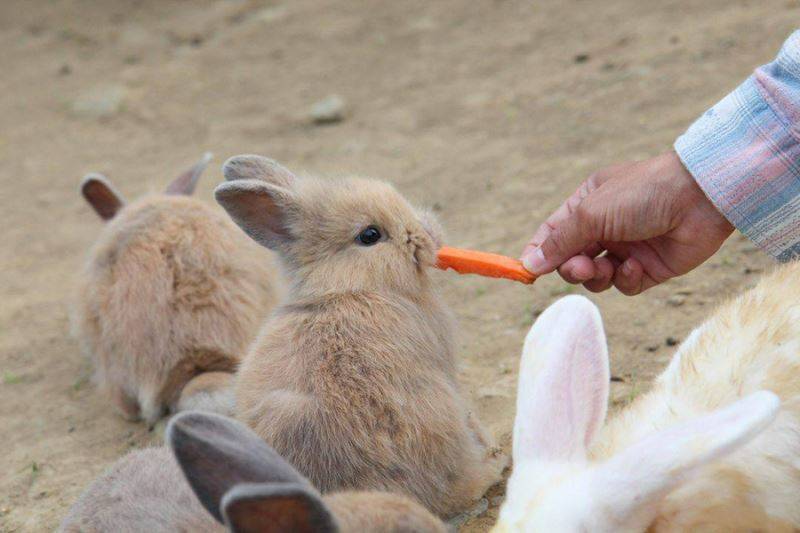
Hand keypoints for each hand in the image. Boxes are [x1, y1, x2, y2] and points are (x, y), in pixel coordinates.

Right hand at [520, 151, 733, 294]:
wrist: (701, 198)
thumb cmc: (642, 194)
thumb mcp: (591, 213)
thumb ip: (559, 242)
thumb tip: (529, 264)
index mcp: (588, 204)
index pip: (553, 233)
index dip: (539, 253)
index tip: (527, 272)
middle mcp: (606, 226)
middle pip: (572, 259)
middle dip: (571, 268)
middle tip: (579, 268)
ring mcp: (628, 247)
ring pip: (596, 277)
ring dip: (596, 276)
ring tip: (607, 267)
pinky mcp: (650, 268)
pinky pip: (624, 284)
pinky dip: (625, 279)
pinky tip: (636, 266)